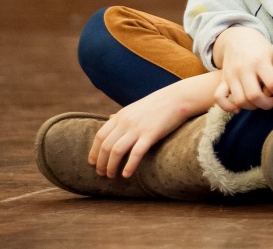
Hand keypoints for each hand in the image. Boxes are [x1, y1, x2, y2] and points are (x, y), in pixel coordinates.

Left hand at [89, 81, 205, 178]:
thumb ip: (122, 115)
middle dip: (101, 163)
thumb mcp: (136, 107)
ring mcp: (138, 128)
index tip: (93, 163)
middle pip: (105, 146)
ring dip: (111, 166)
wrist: (179, 98)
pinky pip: (136, 153)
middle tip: (101, 174)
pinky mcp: (151, 134)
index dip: (94, 152)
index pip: (100, 136)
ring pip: (116, 151)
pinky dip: (129, 166)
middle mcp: (126, 122)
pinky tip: (126, 175)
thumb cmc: (159, 104)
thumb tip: (109, 119)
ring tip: (112, 176)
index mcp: (121, 115)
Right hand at [212, 26, 272, 111]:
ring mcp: (231, 75)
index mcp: (260, 61)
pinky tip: (238, 109)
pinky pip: (219, 98)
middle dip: (267, 105)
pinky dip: (227, 107)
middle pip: (254, 96)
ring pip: (240, 100)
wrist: (237, 38)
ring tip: (259, 102)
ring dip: (252, 107)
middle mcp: (244, 69)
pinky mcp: (223, 80)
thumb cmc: (260, 49)